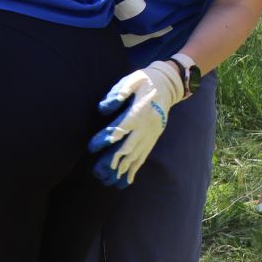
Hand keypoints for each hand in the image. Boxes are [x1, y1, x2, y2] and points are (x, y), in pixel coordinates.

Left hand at [88, 60, 186, 186]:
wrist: (169, 85)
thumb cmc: (145, 81)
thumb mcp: (133, 80)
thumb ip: (119, 92)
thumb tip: (105, 108)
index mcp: (139, 111)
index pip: (121, 128)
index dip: (107, 138)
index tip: (92, 148)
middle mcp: (146, 126)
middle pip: (129, 147)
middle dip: (115, 161)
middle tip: (101, 173)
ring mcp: (152, 134)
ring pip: (137, 155)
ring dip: (124, 169)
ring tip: (112, 182)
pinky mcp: (154, 137)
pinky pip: (145, 155)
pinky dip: (136, 168)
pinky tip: (128, 179)